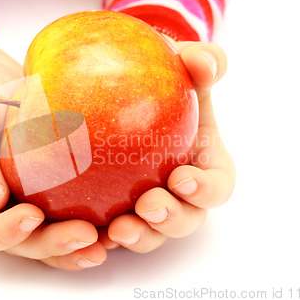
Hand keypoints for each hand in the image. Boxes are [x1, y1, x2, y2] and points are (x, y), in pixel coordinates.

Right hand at [0, 24, 106, 270]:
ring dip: (78, 248)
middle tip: (85, 236)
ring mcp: (26, 205)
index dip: (3, 233)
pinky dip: (93, 224)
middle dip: (53, 245)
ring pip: (50, 239)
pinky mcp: (52, 194)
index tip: (31, 215)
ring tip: (107, 243)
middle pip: (22, 243)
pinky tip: (117, 221)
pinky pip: (70, 215)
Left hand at [105, 40, 235, 251]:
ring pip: (149, 234)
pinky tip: (82, 231)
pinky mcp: (115, 211)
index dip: (206, 189)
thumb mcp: (180, 66)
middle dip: (170, 220)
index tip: (182, 178)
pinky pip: (109, 232)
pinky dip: (100, 237)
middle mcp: (178, 194)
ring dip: (137, 236)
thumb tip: (206, 62)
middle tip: (148, 207)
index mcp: (203, 166)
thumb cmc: (162, 82)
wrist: (120, 92)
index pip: (217, 185)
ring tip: (117, 230)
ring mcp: (146, 207)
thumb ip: (199, 61)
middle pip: (184, 219)